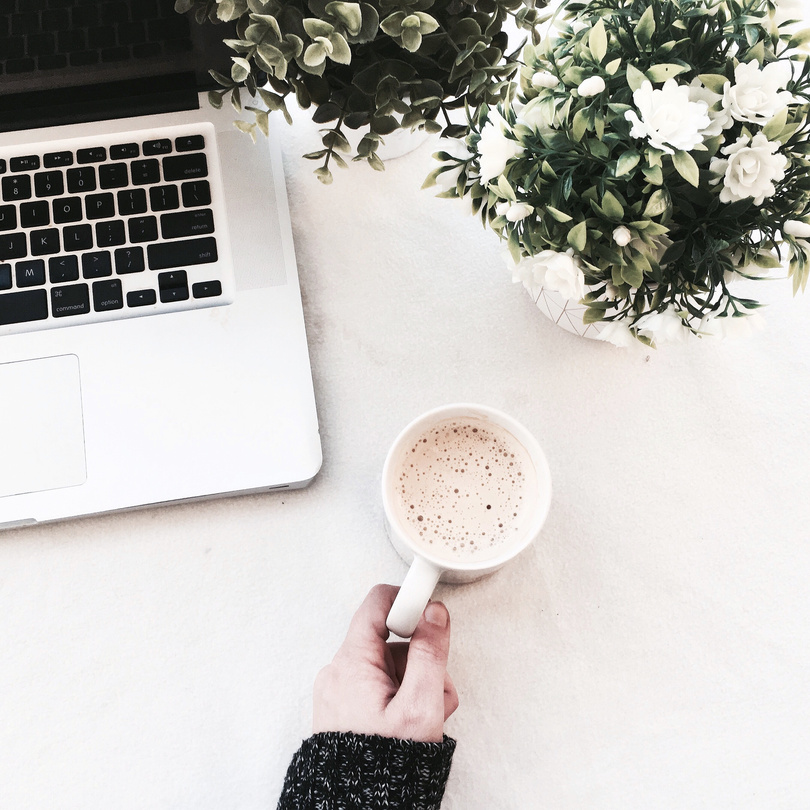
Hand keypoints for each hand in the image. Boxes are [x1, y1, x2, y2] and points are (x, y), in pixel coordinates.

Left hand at [312, 584, 458, 742]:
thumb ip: (430, 654)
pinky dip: (400, 698)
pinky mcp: (346, 708)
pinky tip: (410, 723)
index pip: (377, 604)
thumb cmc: (384, 766)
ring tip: (425, 717)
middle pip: (390, 641)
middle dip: (420, 661)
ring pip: (389, 667)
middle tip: (434, 692)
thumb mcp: (419, 707)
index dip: (407, 602)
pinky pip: (378, 688)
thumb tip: (434, 613)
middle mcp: (340, 671)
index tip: (431, 614)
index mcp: (352, 663)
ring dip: (416, 685)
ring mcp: (341, 691)